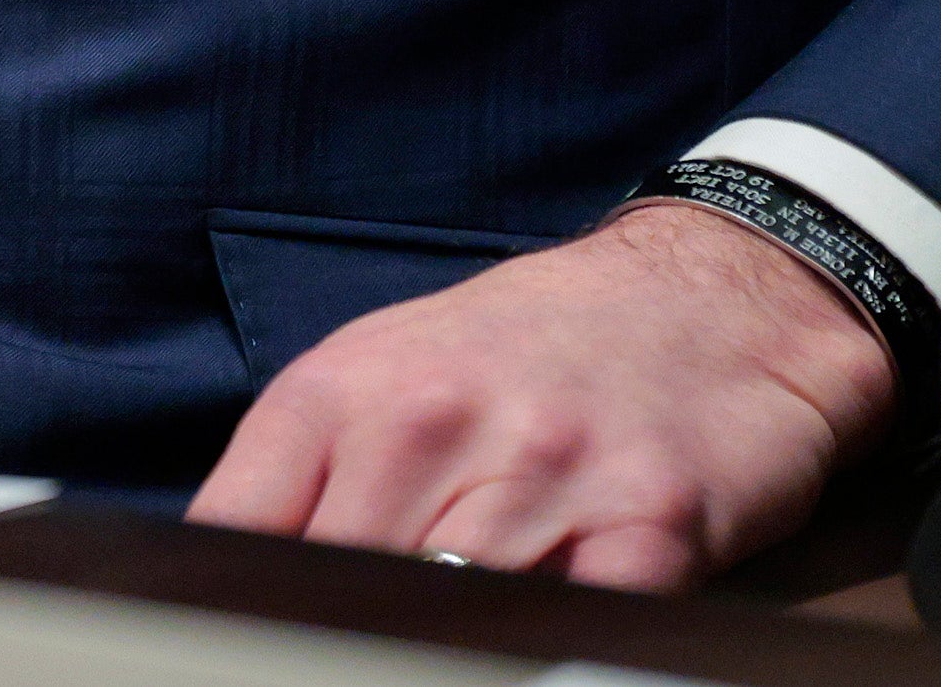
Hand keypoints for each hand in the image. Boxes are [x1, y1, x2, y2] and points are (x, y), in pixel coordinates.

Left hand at [185, 201, 894, 591]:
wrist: (712, 295)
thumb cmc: (528, 347)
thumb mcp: (384, 372)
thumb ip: (305, 475)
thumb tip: (228, 574)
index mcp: (345, 392)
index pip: (239, 532)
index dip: (232, 600)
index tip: (242, 632)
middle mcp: (434, 425)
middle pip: (341, 589)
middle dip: (348, 628)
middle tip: (368, 637)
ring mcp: (544, 476)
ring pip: (456, 617)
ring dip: (452, 642)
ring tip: (454, 637)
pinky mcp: (652, 526)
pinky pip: (582, 627)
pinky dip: (557, 646)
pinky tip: (545, 639)